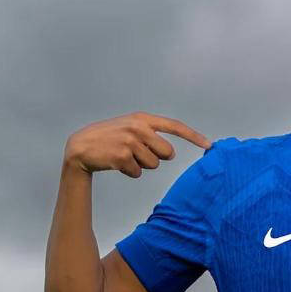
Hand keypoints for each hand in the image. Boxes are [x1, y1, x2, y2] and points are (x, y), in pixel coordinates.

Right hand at [64, 111, 211, 178]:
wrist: (80, 147)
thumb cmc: (110, 138)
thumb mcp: (130, 127)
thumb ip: (152, 135)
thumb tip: (171, 153)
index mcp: (143, 118)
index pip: (175, 126)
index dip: (193, 136)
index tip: (209, 145)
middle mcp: (138, 127)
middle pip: (167, 153)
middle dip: (156, 157)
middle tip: (137, 152)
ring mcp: (129, 141)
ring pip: (153, 165)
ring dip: (141, 165)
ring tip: (124, 156)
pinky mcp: (121, 156)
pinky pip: (138, 173)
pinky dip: (130, 172)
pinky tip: (116, 163)